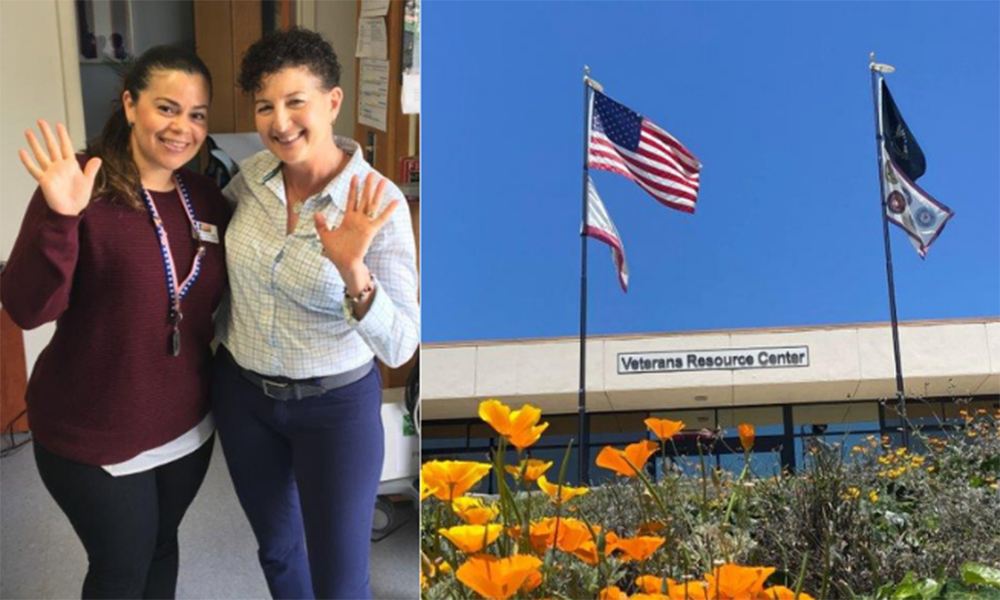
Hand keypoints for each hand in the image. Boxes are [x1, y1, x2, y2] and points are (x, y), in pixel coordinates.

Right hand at [18, 120, 100, 216]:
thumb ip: (91, 170)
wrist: (71, 210)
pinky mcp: (44, 181)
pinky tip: (22, 151)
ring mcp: (50, 172)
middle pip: (52, 146)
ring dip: (35, 143)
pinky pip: (34, 169)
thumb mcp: (88, 182)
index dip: (63, 135)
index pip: (66, 146)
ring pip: (41, 154)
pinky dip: (27, 161)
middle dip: (47, 134)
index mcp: (71, 165)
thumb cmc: (79, 198)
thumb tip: (98, 158)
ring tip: (29, 131)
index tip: (59, 124)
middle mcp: (59, 166)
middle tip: (41, 121)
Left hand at [314, 172, 398, 287]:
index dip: (353, 188)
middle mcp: (358, 219)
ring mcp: (365, 224)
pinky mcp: (371, 230)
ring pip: (372, 204)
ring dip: (377, 192)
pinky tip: (395, 201)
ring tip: (382, 180)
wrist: (344, 264)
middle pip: (364, 198)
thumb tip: (316, 213)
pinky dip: (389, 210)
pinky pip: (381, 219)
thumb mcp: (325, 236)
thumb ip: (321, 225)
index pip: (351, 200)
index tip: (354, 176)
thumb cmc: (336, 253)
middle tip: (371, 173)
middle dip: (367, 186)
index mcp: (348, 219)